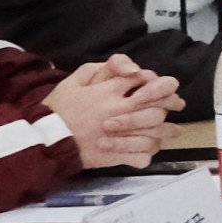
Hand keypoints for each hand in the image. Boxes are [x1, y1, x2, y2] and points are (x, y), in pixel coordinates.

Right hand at [47, 61, 178, 166]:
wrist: (44, 138)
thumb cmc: (58, 108)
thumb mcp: (73, 81)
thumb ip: (100, 69)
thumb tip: (129, 68)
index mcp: (109, 91)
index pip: (144, 80)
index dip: (158, 81)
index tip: (166, 86)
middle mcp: (119, 110)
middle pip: (157, 103)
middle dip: (171, 101)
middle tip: (178, 104)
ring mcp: (120, 133)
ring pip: (156, 130)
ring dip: (168, 129)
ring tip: (174, 130)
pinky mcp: (116, 154)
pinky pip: (143, 154)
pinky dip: (149, 152)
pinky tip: (151, 149)